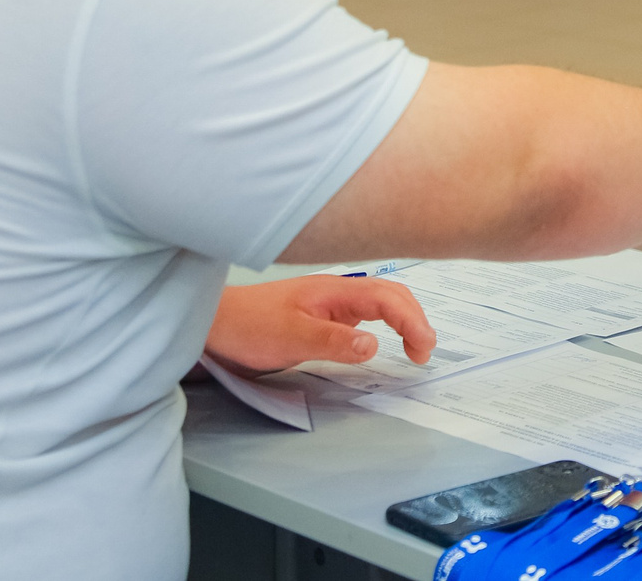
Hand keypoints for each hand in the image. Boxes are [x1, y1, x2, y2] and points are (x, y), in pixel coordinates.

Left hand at [205, 274, 434, 376]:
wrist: (216, 323)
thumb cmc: (248, 326)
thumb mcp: (290, 339)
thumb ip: (333, 342)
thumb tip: (375, 346)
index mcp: (334, 291)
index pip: (387, 299)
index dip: (411, 321)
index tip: (423, 348)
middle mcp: (337, 292)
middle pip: (390, 295)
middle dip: (416, 318)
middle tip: (425, 351)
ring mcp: (330, 302)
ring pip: (380, 302)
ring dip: (404, 318)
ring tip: (416, 345)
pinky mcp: (323, 314)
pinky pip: (365, 313)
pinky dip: (386, 322)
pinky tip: (383, 338)